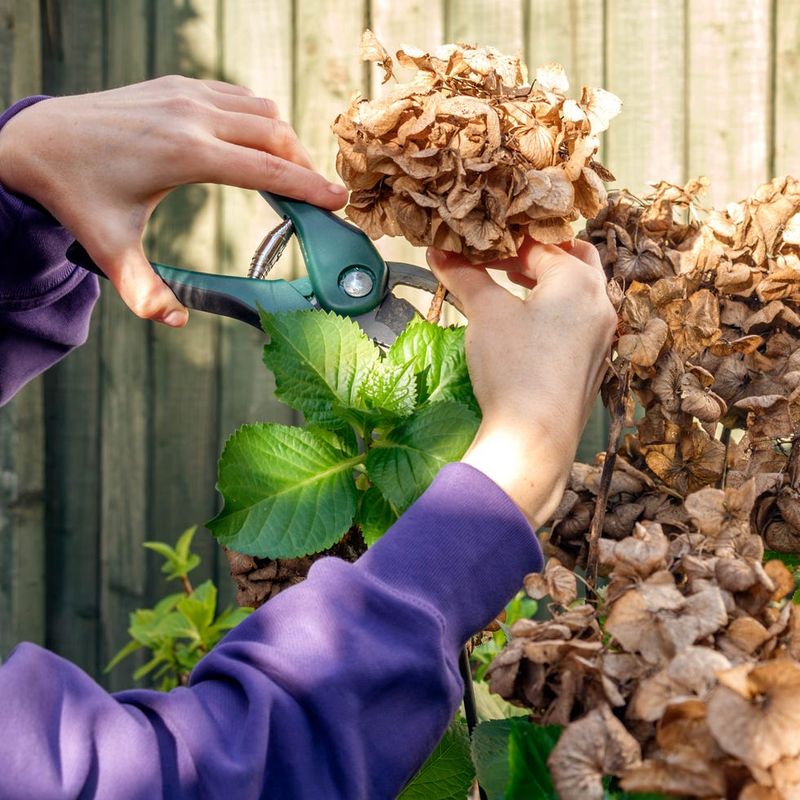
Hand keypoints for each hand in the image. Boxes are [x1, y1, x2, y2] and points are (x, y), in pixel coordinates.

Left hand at [0, 76, 347, 326]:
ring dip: (284, 142)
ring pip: (262, 111)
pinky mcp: (178, 85)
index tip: (338, 200)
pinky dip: (259, 121)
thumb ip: (144, 290)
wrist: (38, 139)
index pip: (267, 170)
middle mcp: (192, 116)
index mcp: (186, 153)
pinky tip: (256, 146)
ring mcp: (186, 94)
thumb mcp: (109, 248)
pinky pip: (238, 97)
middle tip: (317, 198)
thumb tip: (175, 321)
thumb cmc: (75, 193)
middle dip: (304, 166)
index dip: (310, 187)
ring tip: (291, 175)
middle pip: (275, 136)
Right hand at [426, 239, 615, 526]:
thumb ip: (463, 275)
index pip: (539, 246)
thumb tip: (436, 252)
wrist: (535, 436)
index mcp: (578, 280)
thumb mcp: (486, 313)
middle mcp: (599, 302)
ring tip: (515, 284)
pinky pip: (580, 319)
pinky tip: (531, 325)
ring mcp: (602, 334)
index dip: (504, 244)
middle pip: (575, 258)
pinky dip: (558, 309)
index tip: (477, 248)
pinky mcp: (594, 361)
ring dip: (550, 281)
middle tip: (506, 258)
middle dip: (539, 254)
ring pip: (581, 290)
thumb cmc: (513, 366)